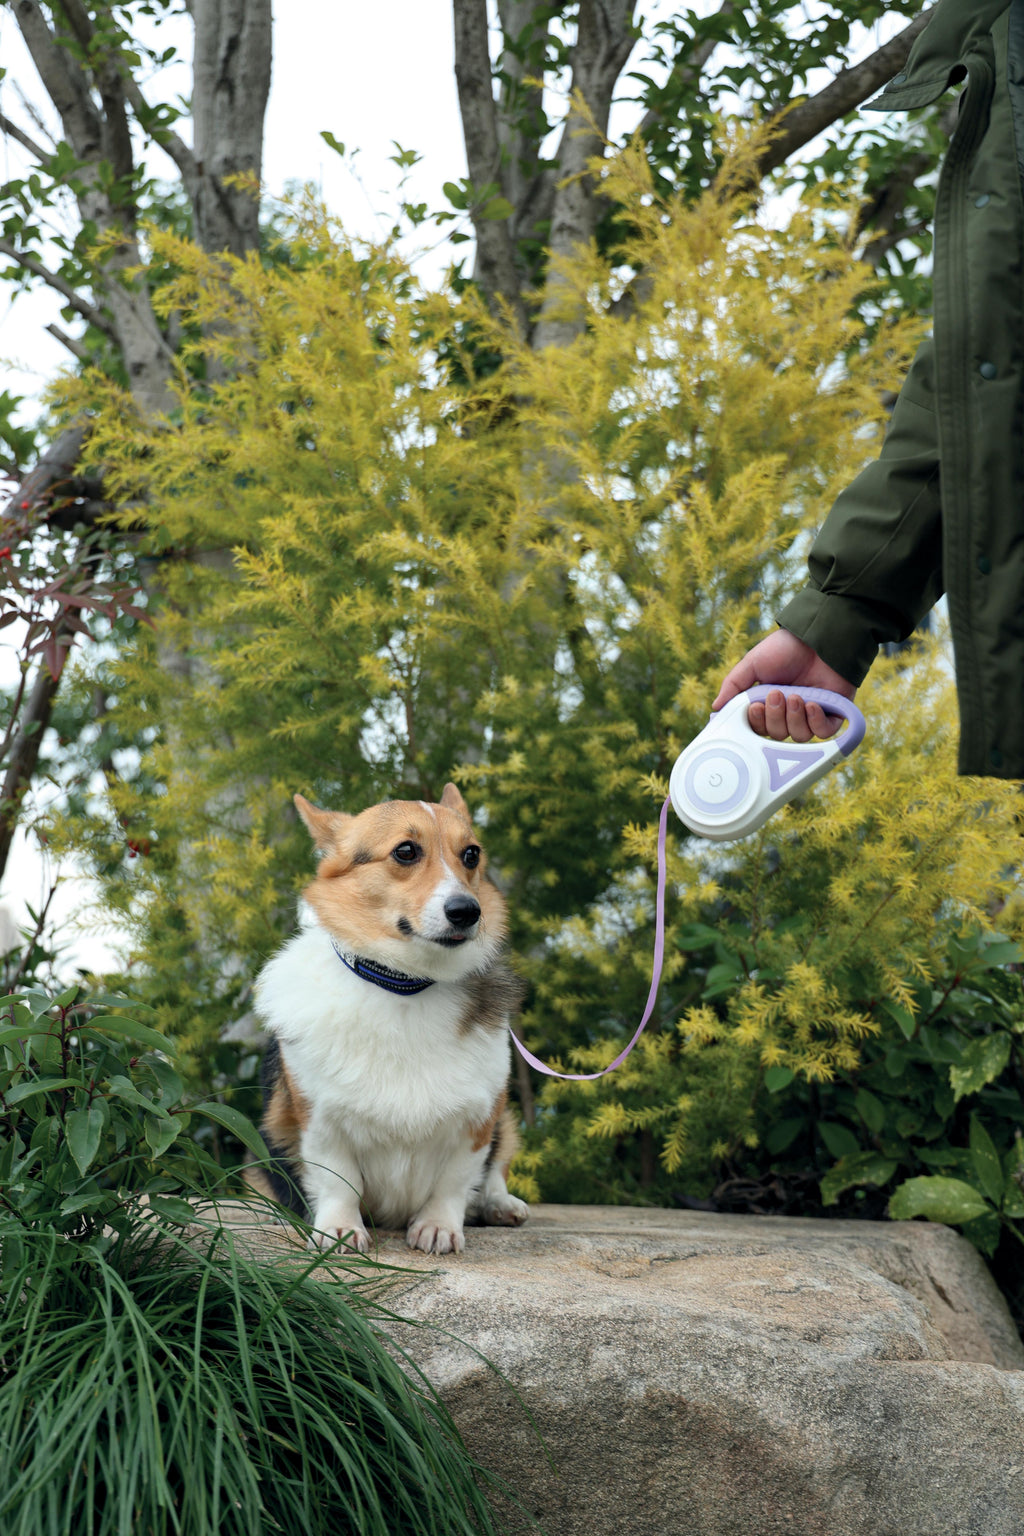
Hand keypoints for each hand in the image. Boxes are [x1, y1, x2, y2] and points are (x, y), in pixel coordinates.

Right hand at [713, 630, 856, 741]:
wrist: (817, 635)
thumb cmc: (784, 648)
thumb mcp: (752, 664)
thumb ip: (733, 686)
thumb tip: (715, 709)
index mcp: (769, 704)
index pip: (759, 728)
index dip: (757, 723)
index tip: (755, 707)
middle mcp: (789, 712)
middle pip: (778, 735)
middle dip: (775, 717)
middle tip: (777, 694)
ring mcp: (811, 714)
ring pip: (799, 736)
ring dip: (795, 718)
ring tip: (797, 696)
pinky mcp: (832, 712)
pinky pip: (823, 732)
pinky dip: (816, 722)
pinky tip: (812, 703)